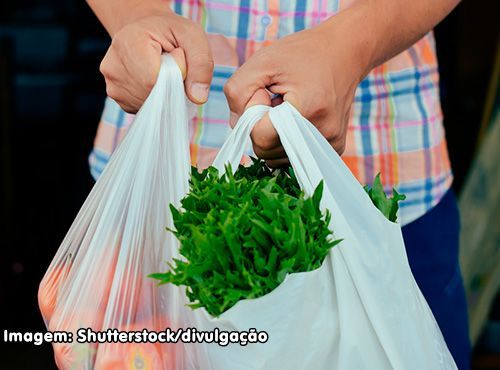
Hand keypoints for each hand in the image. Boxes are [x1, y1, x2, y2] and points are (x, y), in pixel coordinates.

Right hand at [99, 6, 212, 112]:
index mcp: (128, 42)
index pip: (152, 80)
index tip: (176, 57)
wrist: (147, 30)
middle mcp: (112, 65)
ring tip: (160, 71)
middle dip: (169, 86)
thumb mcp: (193, 36)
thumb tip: (197, 97)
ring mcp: (111, 84)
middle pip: (150, 95)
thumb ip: (201, 64)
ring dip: (163, 94)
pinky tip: (153, 82)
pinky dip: (155, 100)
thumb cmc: (171, 33)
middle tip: (170, 65)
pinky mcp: (116, 96)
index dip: (173, 76)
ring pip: (148, 105)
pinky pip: (143, 108)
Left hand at [223, 23, 365, 166]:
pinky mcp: (333, 148)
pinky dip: (285, 141)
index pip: (260, 137)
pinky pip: (292, 157)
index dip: (253, 113)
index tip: (265, 93)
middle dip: (261, 126)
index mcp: (307, 110)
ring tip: (287, 108)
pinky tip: (296, 119)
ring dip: (272, 135)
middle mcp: (322, 133)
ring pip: (277, 158)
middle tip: (275, 99)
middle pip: (266, 150)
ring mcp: (330, 144)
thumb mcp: (262, 62)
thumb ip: (238, 92)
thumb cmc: (301, 54)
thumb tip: (236, 125)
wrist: (345, 52)